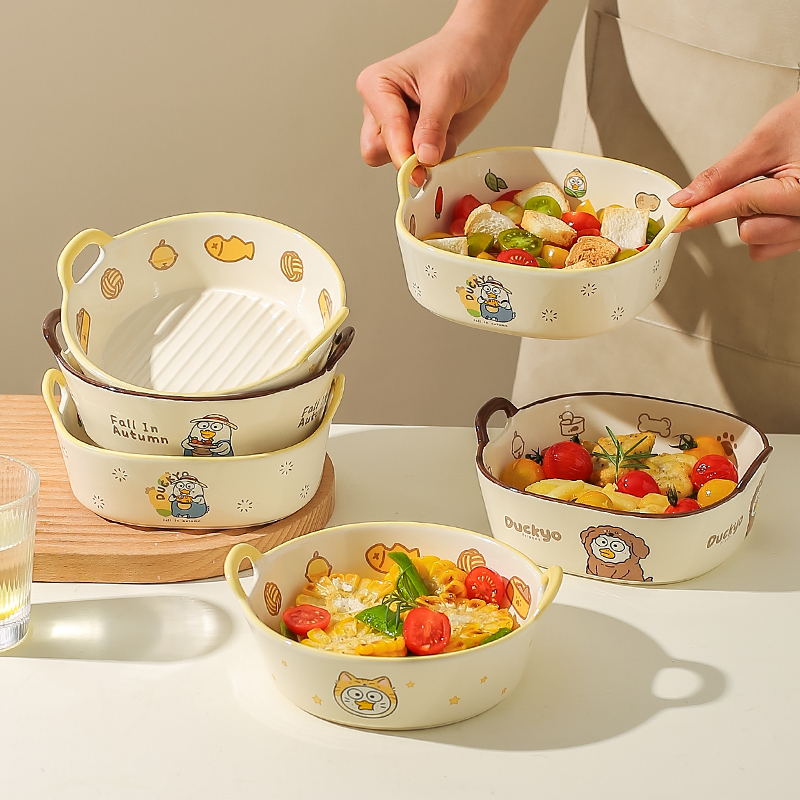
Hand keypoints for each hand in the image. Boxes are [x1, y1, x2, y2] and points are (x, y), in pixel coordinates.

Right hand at [357, 0, 543, 183]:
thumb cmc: (462, 54)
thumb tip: (423, 159)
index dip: (402, 151)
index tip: (422, 159)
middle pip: (377, 154)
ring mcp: (399, 128)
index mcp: (376, 87)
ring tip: (444, 127)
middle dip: (407, 156)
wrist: (486, 53)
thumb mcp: (446, 87)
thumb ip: (432, 126)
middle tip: (434, 142)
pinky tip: (449, 134)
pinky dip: (439, 159)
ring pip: (399, 164)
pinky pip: (423, 166)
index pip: (377, 137)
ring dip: (425, 158)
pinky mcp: (418, 141)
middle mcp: (381, 110)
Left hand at [670, 91, 799, 260]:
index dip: (705, 209)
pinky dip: (763, 228)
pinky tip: (772, 206)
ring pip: (759, 245)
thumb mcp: (764, 140)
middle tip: (753, 180)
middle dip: (739, 209)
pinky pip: (770, 248)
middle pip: (750, 232)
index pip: (742, 204)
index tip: (681, 217)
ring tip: (770, 189)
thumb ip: (722, 175)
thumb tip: (686, 199)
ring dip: (753, 220)